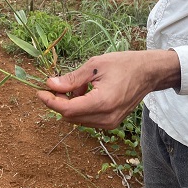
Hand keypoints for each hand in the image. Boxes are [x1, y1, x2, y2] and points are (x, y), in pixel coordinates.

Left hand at [37, 49, 179, 129]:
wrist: (148, 73)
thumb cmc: (124, 64)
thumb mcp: (95, 66)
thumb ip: (72, 79)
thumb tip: (50, 84)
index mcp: (102, 102)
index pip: (67, 110)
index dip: (50, 101)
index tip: (40, 91)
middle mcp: (106, 118)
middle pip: (70, 116)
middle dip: (59, 102)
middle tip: (57, 84)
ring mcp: (110, 123)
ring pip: (77, 119)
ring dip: (70, 104)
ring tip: (80, 85)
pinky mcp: (111, 123)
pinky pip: (87, 119)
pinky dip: (81, 107)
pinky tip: (87, 92)